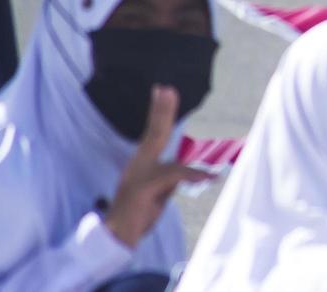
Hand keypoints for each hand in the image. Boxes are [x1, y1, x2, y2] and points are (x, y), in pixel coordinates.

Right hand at [105, 87, 210, 248]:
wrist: (116, 235)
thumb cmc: (138, 213)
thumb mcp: (159, 191)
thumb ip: (169, 177)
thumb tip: (185, 170)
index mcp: (143, 163)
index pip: (154, 132)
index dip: (160, 112)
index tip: (164, 90)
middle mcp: (139, 164)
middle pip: (154, 132)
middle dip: (162, 110)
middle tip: (166, 89)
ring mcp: (139, 175)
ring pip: (165, 153)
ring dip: (180, 147)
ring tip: (196, 146)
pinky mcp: (143, 188)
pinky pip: (174, 176)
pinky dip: (193, 176)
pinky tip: (210, 178)